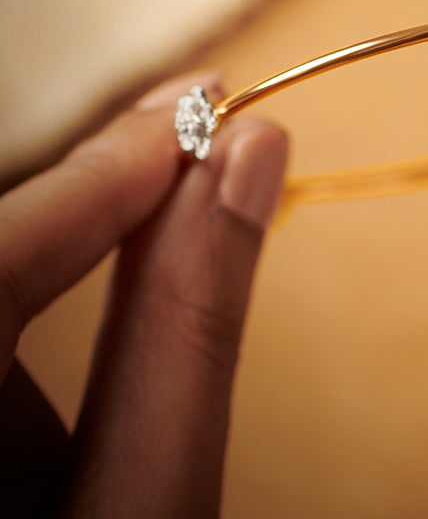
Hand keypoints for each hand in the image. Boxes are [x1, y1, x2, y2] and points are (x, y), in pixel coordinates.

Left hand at [0, 74, 287, 515]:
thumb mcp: (148, 506)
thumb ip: (192, 324)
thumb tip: (254, 161)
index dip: (106, 167)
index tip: (212, 99)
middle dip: (90, 206)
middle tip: (202, 138)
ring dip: (59, 276)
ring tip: (134, 325)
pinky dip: (23, 319)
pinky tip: (73, 362)